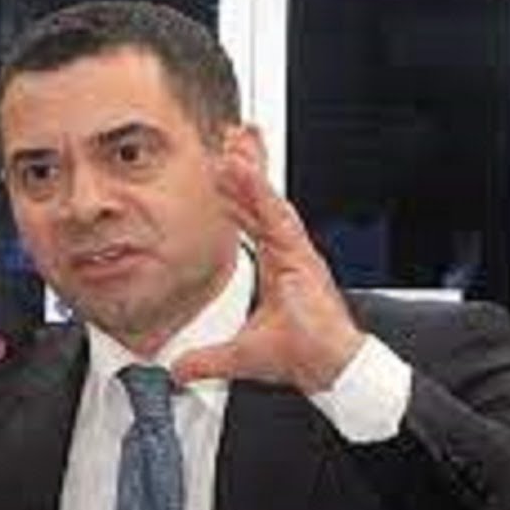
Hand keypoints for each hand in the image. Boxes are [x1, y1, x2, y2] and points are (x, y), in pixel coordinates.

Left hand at [172, 134, 363, 393]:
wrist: (330, 365)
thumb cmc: (301, 353)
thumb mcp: (240, 355)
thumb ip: (207, 359)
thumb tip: (179, 369)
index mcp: (277, 264)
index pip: (251, 219)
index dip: (235, 194)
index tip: (219, 172)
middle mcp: (286, 251)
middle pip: (261, 200)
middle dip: (245, 169)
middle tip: (227, 139)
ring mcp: (295, 249)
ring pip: (267, 200)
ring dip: (248, 171)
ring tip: (231, 145)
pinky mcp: (300, 254)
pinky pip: (276, 215)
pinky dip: (259, 191)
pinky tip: (244, 169)